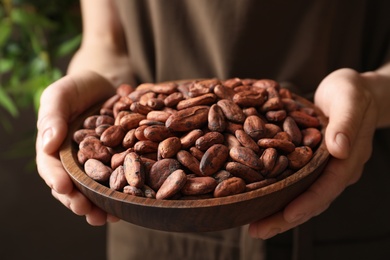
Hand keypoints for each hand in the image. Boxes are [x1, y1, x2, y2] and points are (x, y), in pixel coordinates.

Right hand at [36, 71, 118, 224]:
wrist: (105, 84)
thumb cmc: (76, 87)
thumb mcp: (60, 95)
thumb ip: (52, 117)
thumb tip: (46, 144)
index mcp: (55, 148)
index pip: (51, 168)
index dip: (56, 180)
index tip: (64, 189)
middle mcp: (74, 161)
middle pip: (73, 186)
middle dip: (79, 201)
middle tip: (88, 212)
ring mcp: (96, 162)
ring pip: (95, 188)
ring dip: (101, 205)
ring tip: (109, 217)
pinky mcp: (116, 160)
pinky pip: (118, 177)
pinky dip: (123, 190)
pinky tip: (132, 201)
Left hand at [248, 68, 378, 238]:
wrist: (355, 91)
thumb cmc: (353, 92)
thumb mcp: (350, 100)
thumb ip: (346, 123)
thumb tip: (339, 149)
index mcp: (347, 160)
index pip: (327, 188)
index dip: (307, 203)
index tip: (286, 214)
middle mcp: (334, 170)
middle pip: (310, 200)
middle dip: (284, 217)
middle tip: (256, 230)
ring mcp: (321, 168)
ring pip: (299, 194)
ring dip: (276, 209)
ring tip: (251, 222)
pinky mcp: (308, 161)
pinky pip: (292, 180)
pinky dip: (276, 190)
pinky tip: (255, 193)